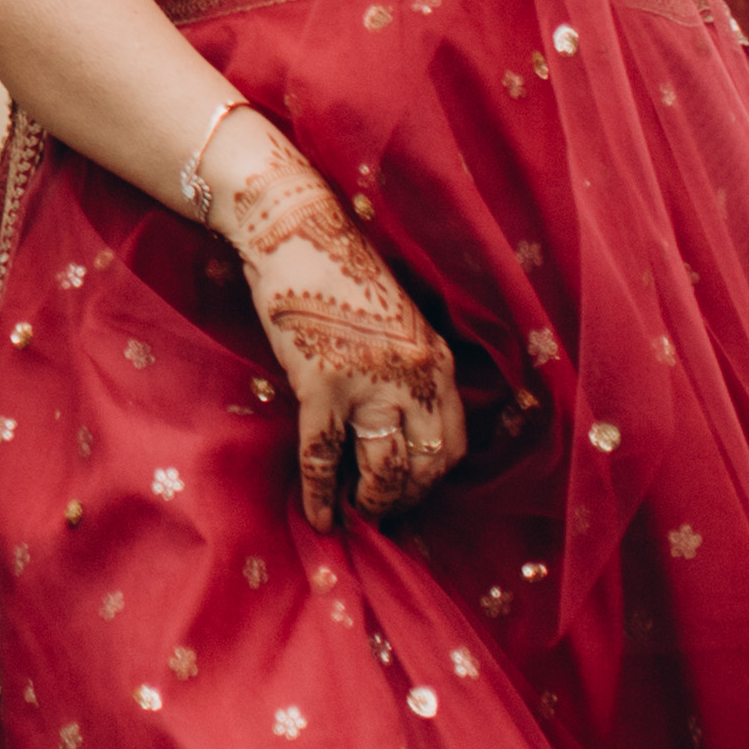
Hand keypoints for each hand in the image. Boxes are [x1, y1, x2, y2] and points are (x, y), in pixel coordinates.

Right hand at [202, 113, 464, 528]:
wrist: (294, 230)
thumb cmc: (340, 272)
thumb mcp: (396, 321)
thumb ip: (406, 369)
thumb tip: (396, 424)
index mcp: (437, 360)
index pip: (453, 444)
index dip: (432, 479)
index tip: (410, 490)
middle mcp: (413, 376)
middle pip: (423, 464)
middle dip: (403, 497)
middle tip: (382, 511)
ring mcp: (368, 382)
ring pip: (381, 469)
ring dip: (371, 502)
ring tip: (356, 514)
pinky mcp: (320, 385)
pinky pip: (324, 456)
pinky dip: (321, 495)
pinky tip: (318, 518)